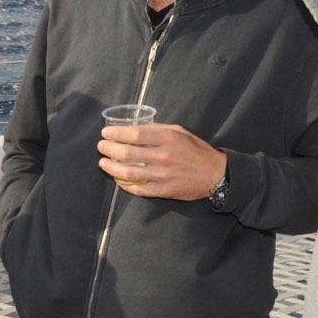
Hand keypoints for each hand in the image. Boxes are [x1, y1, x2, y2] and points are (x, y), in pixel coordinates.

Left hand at [97, 123, 226, 201]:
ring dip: (112, 168)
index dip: (116, 133)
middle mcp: (164, 156)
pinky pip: (140, 189)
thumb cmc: (197, 150)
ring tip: (103, 163)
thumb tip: (136, 127)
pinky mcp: (165, 190)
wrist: (216, 174)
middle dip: (109, 149)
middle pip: (128, 153)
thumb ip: (159, 129)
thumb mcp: (180, 132)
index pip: (135, 134)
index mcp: (168, 138)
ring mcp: (164, 175)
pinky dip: (126, 185)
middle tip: (101, 147)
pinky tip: (118, 180)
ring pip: (129, 173)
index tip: (105, 133)